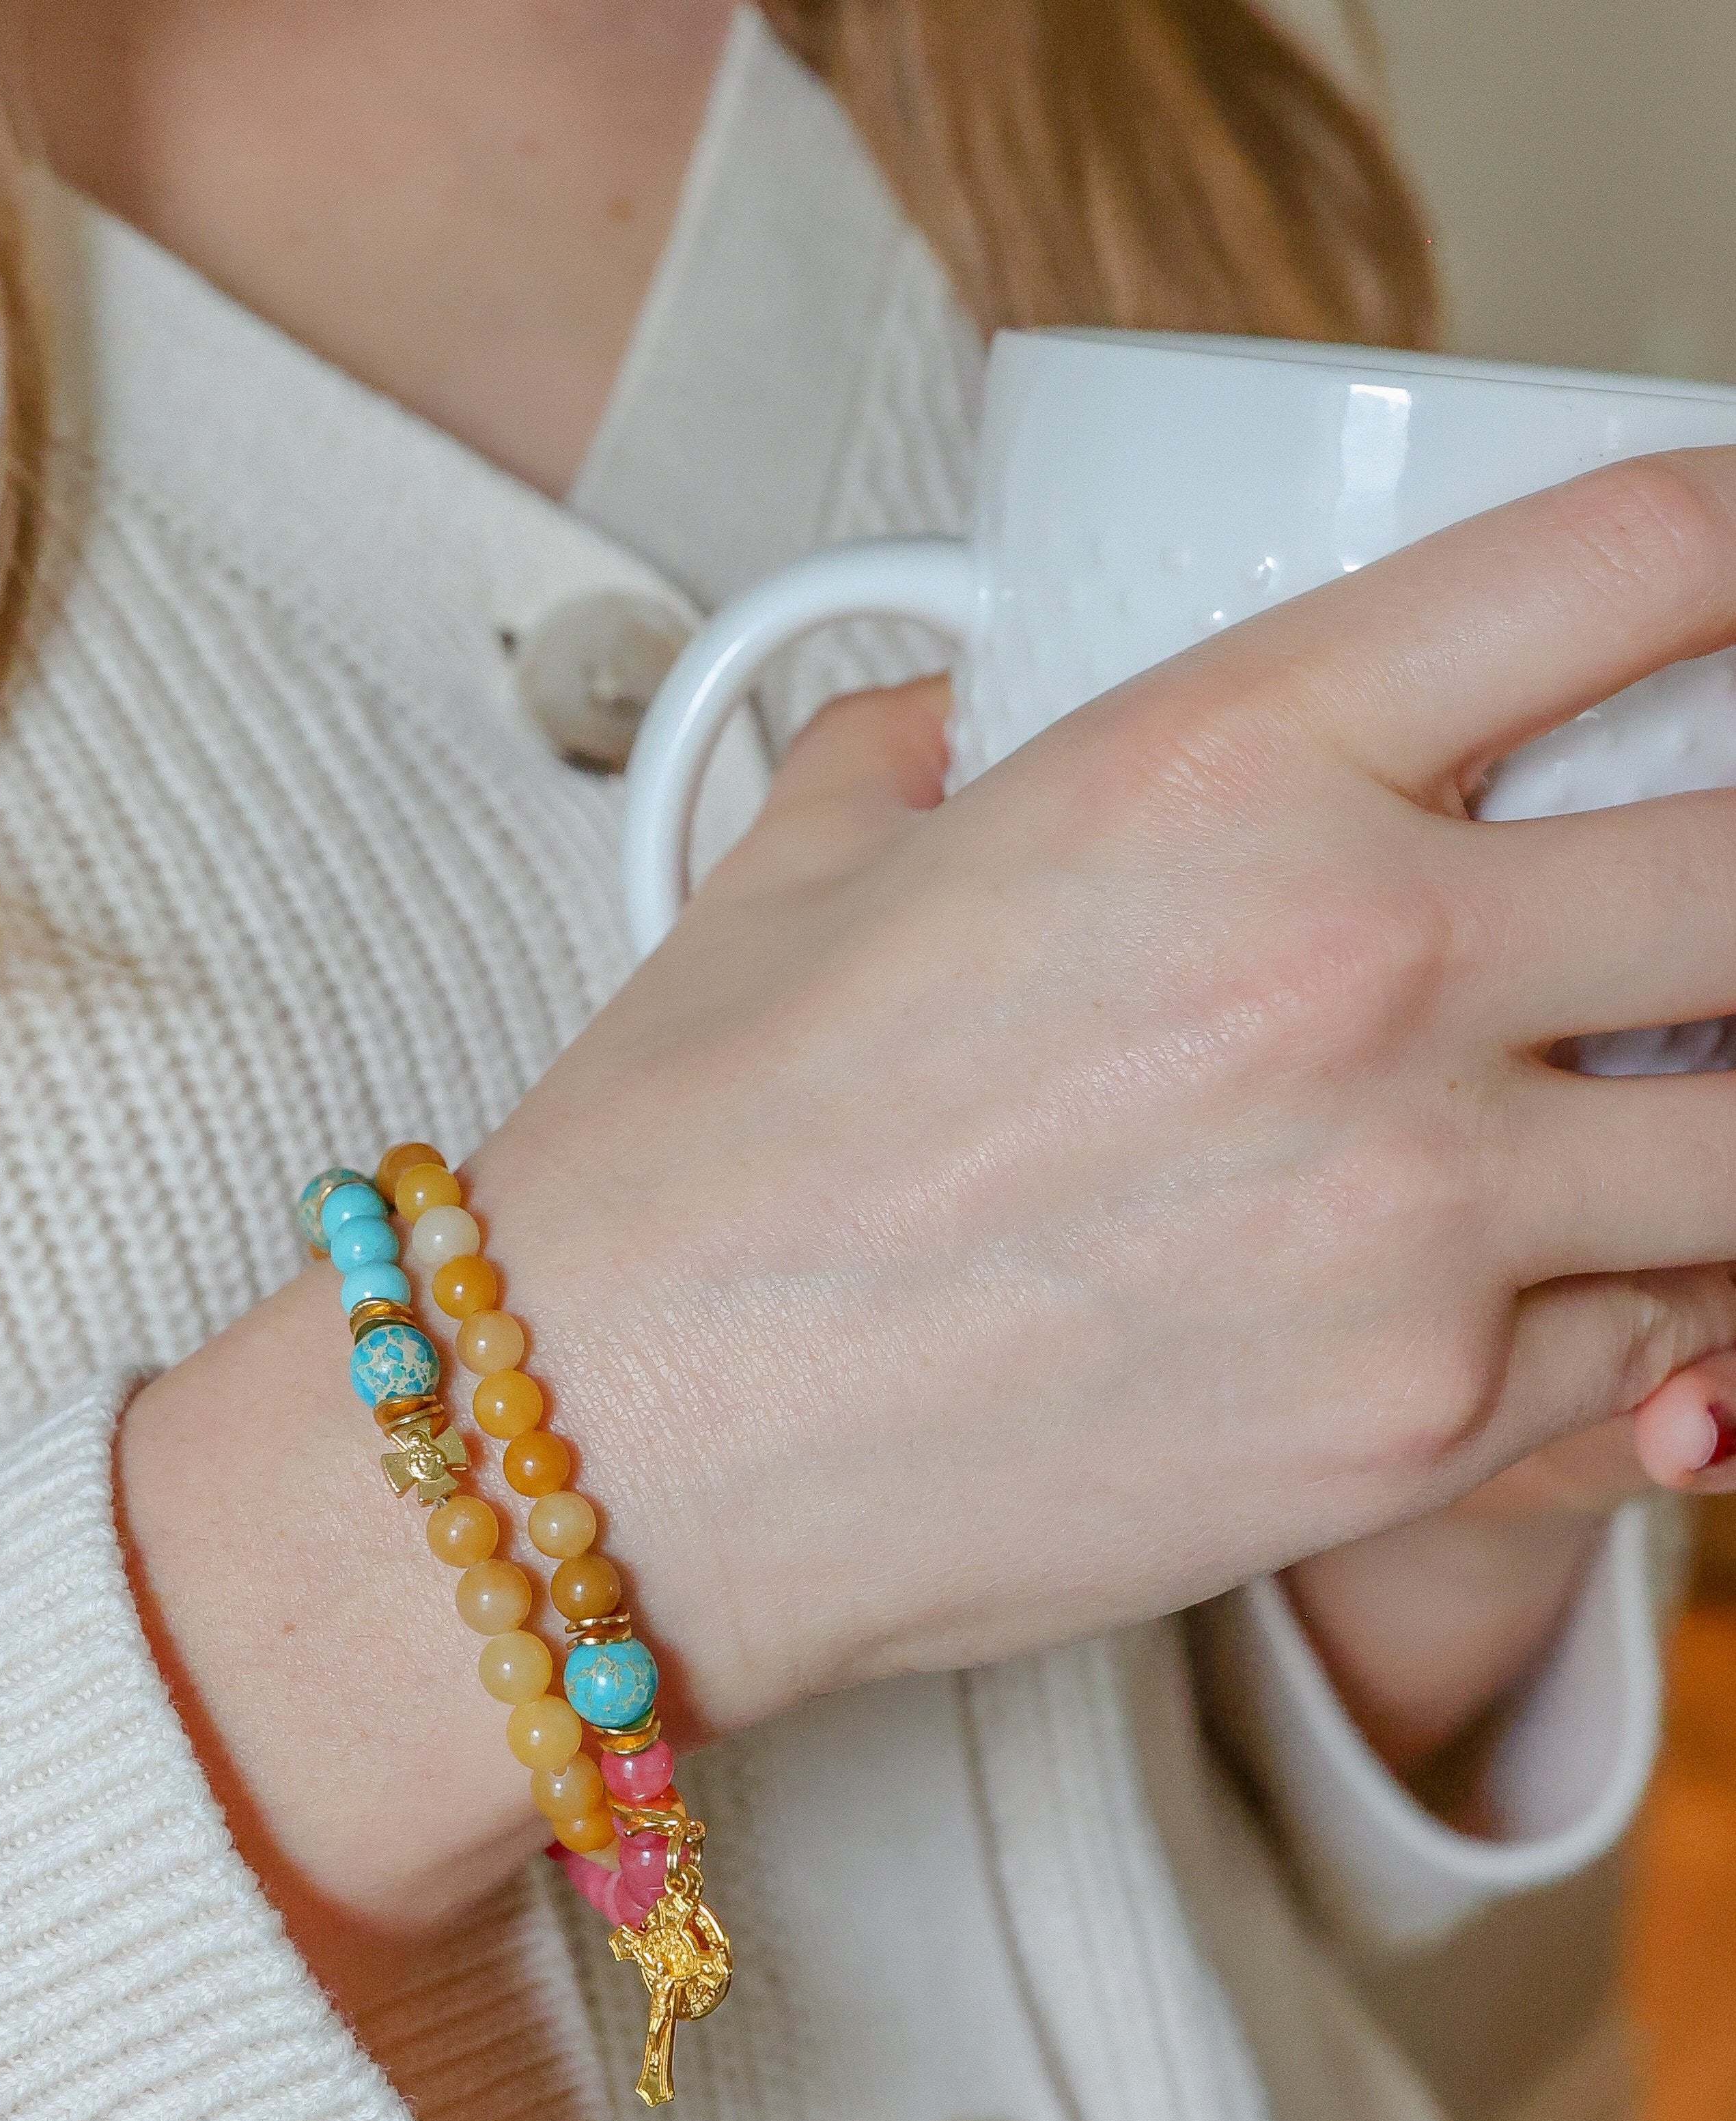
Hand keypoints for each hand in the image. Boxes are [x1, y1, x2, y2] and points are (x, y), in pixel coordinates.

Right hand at [468, 451, 1735, 1735]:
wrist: (619, 1436)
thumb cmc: (690, 1160)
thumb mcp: (802, 869)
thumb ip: (933, 743)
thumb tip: (971, 711)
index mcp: (1213, 769)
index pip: (1636, 560)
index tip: (1731, 599)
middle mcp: (1356, 967)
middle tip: (1671, 900)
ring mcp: (1411, 1218)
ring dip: (1707, 1102)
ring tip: (1610, 1105)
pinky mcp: (1413, 1427)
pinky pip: (1658, 1343)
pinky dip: (1631, 1301)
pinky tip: (1519, 1280)